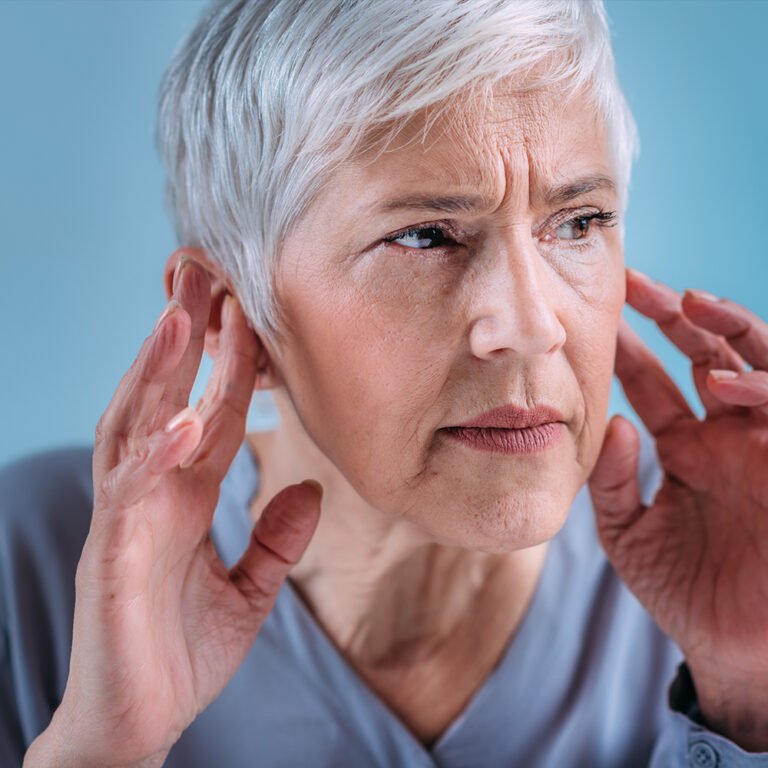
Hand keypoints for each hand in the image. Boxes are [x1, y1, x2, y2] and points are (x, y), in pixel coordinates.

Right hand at [26, 255, 321, 766]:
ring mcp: (128, 519)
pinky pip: (130, 492)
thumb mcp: (250, 590)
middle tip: (208, 276)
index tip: (253, 310)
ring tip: (182, 316)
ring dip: (157, 371)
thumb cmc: (181, 652)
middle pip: (169, 399)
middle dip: (186, 339)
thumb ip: (277, 540)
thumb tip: (312, 490)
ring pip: (137, 426)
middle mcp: (153, 494)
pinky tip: (185, 417)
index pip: (213, 413)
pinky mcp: (111, 555)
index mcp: (186, 496)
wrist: (138, 724)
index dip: (233, 364)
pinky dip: (156, 451)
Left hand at [588, 268, 767, 750]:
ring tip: (689, 305)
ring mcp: (764, 445)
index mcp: (686, 447)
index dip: (629, 347)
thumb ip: (610, 482)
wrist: (736, 651)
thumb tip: (610, 424)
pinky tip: (724, 384)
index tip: (598, 313)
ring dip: (727, 330)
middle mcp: (727, 436)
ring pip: (757, 365)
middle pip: (706, 355)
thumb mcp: (629, 534)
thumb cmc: (685, 592)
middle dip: (674, 315)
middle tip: (635, 282)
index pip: (654, 382)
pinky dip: (762, 388)